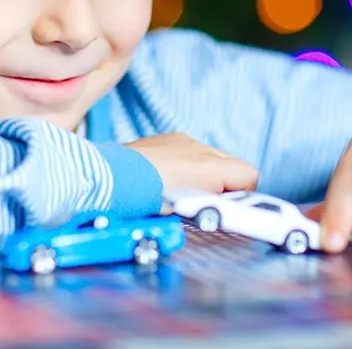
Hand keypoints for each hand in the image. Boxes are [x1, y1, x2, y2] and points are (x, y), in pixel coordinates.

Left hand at [126, 133, 258, 210]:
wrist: (102, 178)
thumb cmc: (139, 199)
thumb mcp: (183, 213)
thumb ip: (211, 207)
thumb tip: (223, 211)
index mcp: (208, 167)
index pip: (249, 175)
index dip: (242, 196)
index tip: (227, 211)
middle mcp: (197, 147)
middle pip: (231, 165)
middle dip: (224, 186)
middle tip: (204, 208)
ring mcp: (179, 140)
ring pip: (209, 158)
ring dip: (203, 176)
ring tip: (180, 196)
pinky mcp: (163, 139)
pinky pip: (187, 151)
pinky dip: (184, 167)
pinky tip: (166, 182)